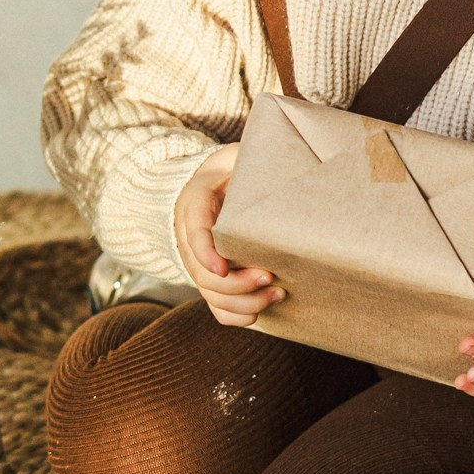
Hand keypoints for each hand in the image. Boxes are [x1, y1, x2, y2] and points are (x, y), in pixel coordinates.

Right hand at [172, 146, 284, 328]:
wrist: (210, 186)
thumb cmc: (230, 171)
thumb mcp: (233, 157)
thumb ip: (246, 158)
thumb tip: (283, 158)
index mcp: (195, 205)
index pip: (194, 233)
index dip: (206, 254)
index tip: (223, 266)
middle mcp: (191, 240)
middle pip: (204, 275)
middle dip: (238, 283)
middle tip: (270, 275)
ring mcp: (199, 264)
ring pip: (212, 296)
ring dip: (244, 302)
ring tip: (277, 293)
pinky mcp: (211, 281)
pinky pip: (217, 309)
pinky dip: (237, 316)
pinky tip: (260, 311)